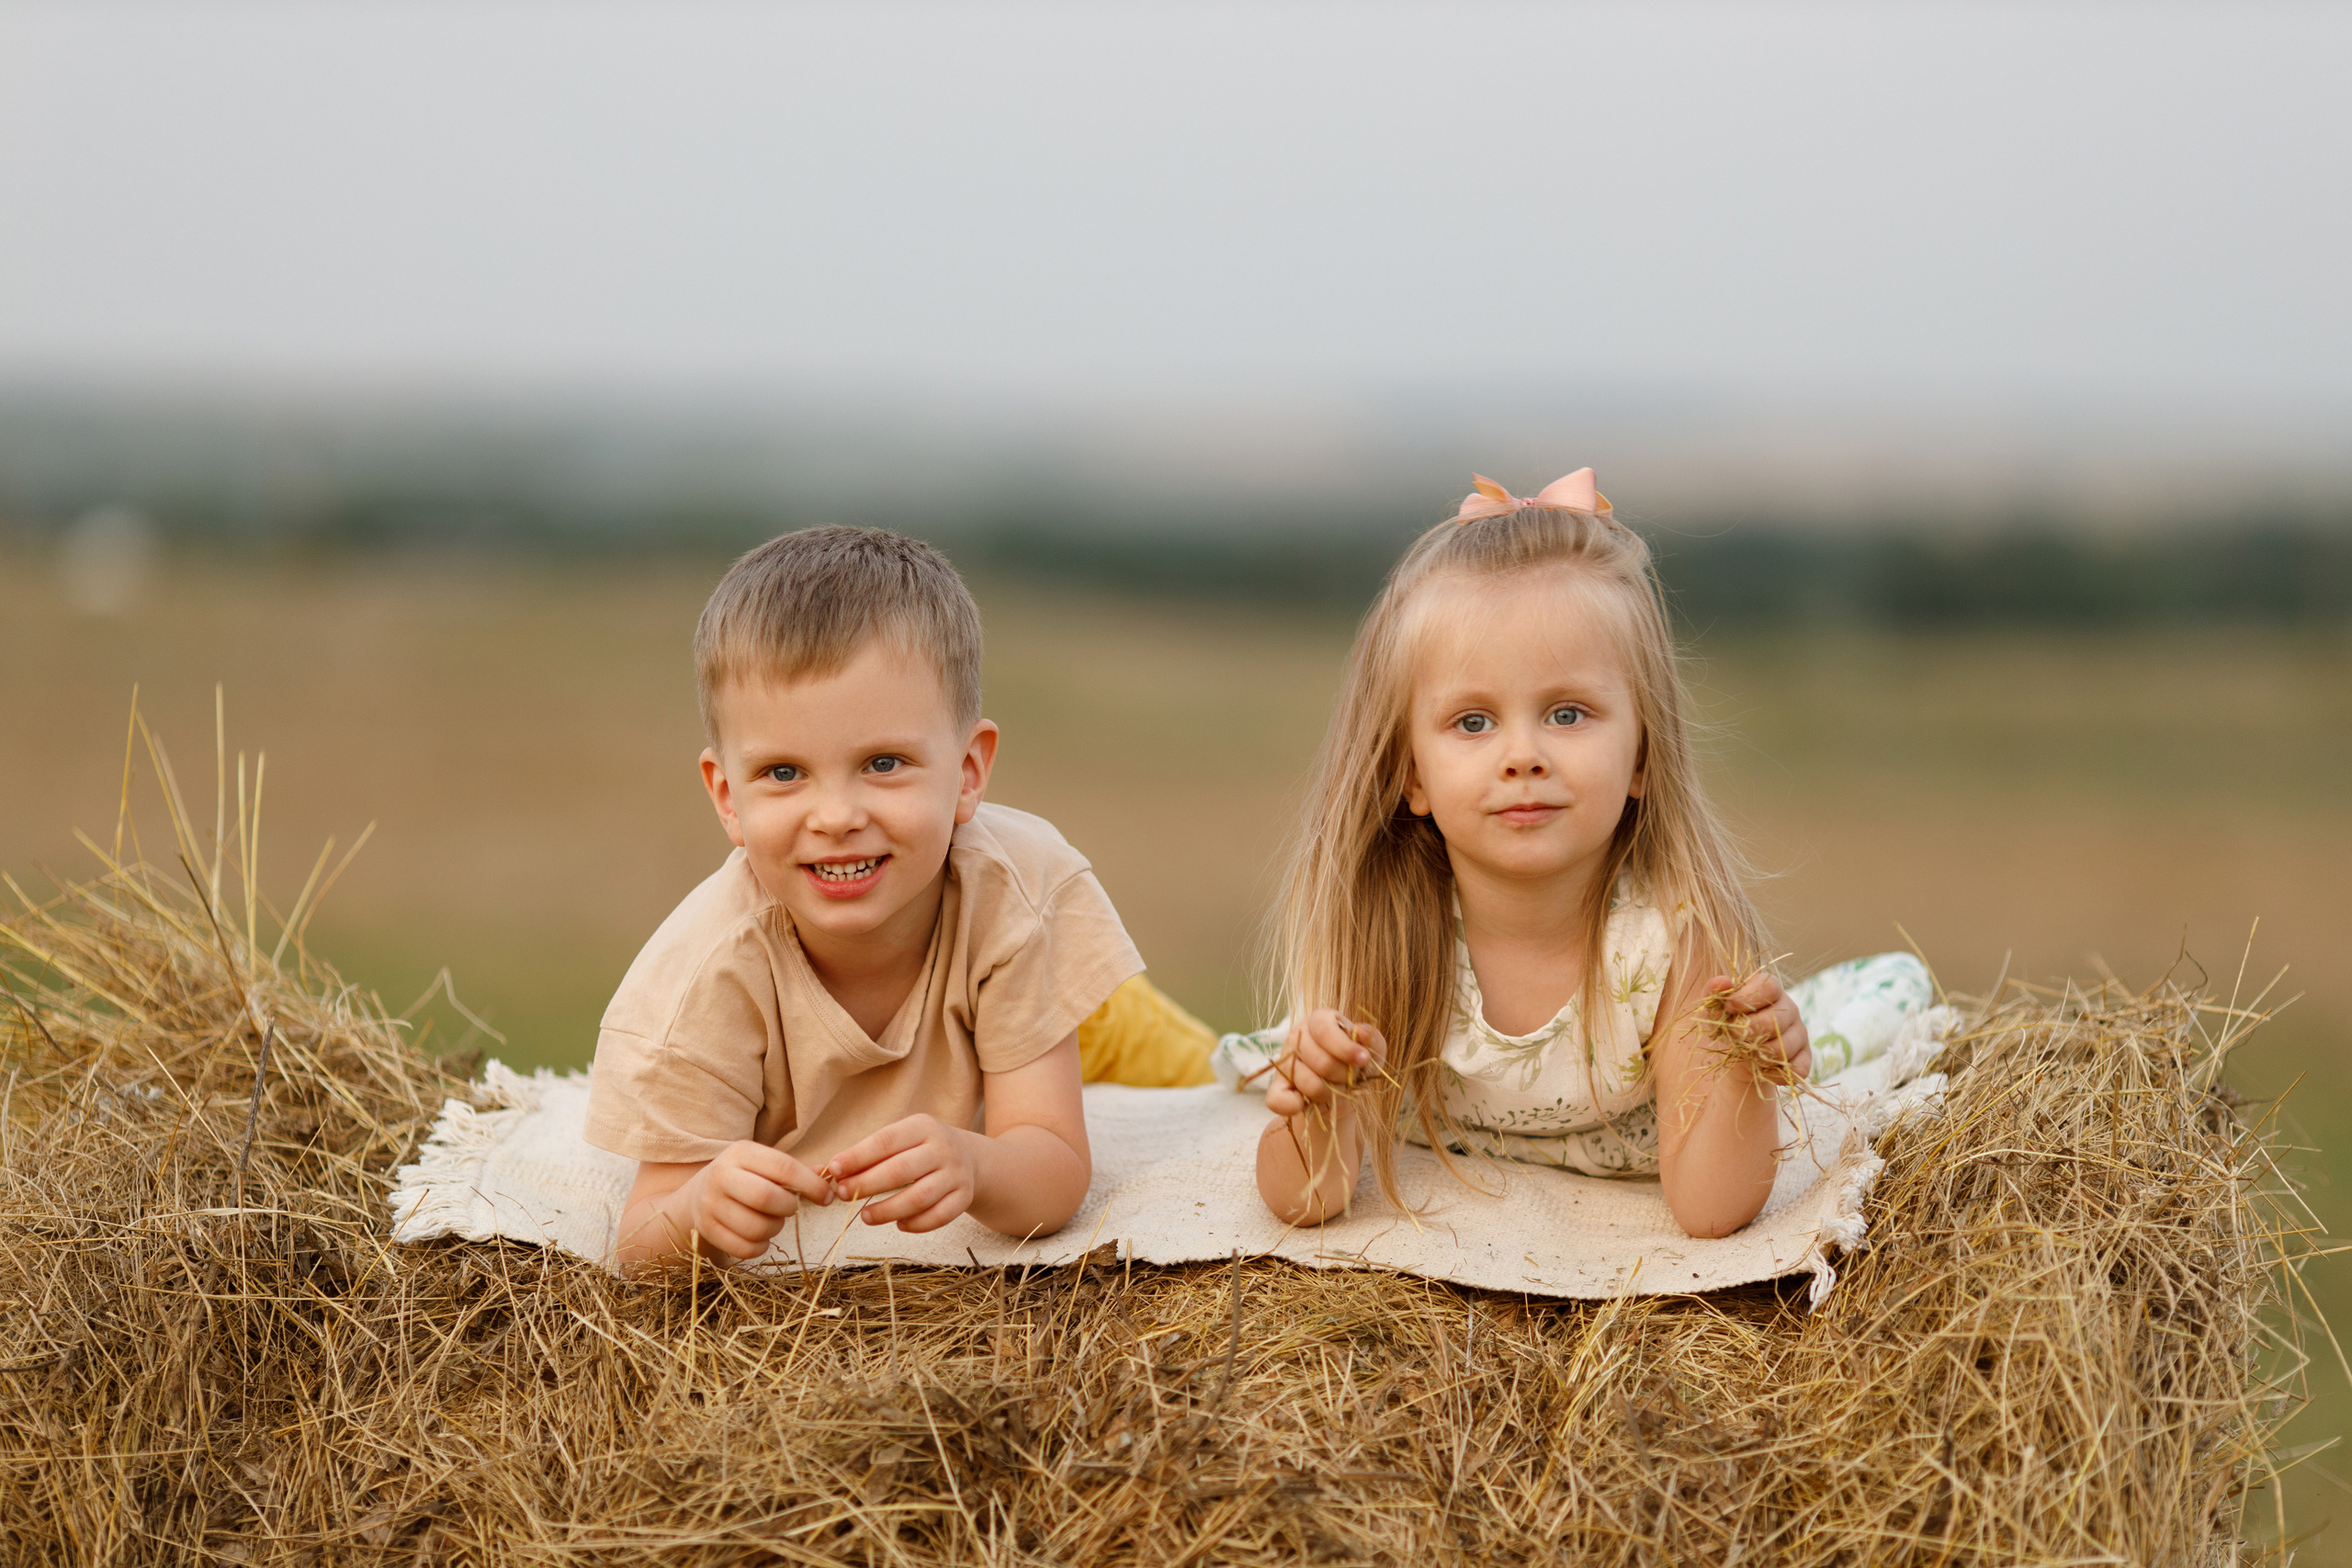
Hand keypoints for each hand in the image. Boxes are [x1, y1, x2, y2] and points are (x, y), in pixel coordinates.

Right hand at [678, 1141, 834, 1260]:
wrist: (699, 1193)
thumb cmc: (745, 1177)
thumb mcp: (766, 1165)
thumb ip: (797, 1171)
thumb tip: (828, 1175)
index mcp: (741, 1152)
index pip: (783, 1167)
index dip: (811, 1185)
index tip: (827, 1198)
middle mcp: (721, 1175)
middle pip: (766, 1198)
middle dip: (788, 1208)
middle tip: (791, 1208)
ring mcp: (710, 1204)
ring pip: (756, 1227)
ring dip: (775, 1229)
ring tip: (773, 1220)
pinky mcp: (707, 1230)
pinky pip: (744, 1248)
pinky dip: (760, 1246)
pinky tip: (760, 1236)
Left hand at [821, 1115, 978, 1232]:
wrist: (969, 1157)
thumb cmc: (918, 1150)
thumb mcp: (897, 1141)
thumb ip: (862, 1156)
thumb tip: (819, 1171)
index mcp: (922, 1127)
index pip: (886, 1141)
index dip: (857, 1157)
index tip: (833, 1170)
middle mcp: (942, 1147)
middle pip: (901, 1170)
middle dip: (867, 1184)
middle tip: (842, 1195)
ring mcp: (956, 1173)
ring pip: (920, 1197)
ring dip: (888, 1210)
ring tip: (865, 1216)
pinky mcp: (964, 1196)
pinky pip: (939, 1216)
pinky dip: (916, 1224)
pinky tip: (898, 1224)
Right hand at [1265, 1009, 1386, 1118]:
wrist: (1343, 1091)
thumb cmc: (1356, 1065)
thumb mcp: (1372, 1052)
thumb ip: (1373, 1040)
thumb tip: (1361, 1032)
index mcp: (1319, 1021)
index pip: (1325, 1030)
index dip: (1345, 1047)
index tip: (1364, 1060)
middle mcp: (1298, 1037)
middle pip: (1321, 1061)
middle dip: (1344, 1077)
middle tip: (1351, 1079)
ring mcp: (1285, 1062)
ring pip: (1308, 1083)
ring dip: (1331, 1094)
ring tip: (1337, 1090)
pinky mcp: (1276, 1088)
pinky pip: (1277, 1100)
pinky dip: (1294, 1106)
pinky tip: (1307, 1104)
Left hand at [1703, 973, 1810, 1083]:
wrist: (1737, 1059)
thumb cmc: (1727, 1026)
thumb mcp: (1715, 1009)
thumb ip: (1714, 993)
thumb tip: (1722, 982)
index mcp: (1771, 990)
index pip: (1769, 987)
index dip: (1747, 998)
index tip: (1729, 1008)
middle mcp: (1790, 1009)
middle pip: (1774, 1021)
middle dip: (1747, 1032)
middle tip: (1734, 1036)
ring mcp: (1800, 1034)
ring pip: (1783, 1048)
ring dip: (1758, 1055)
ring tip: (1746, 1053)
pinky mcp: (1804, 1058)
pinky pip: (1797, 1069)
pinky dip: (1774, 1073)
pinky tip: (1761, 1068)